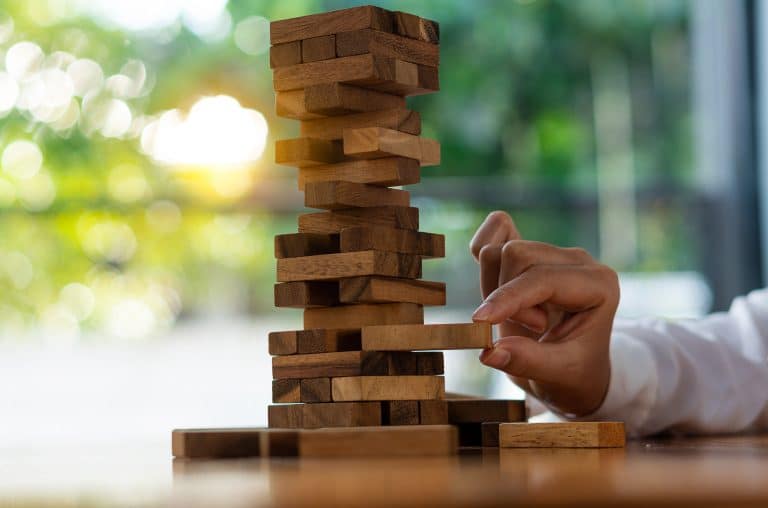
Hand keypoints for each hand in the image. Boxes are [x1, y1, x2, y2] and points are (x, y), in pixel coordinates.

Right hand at [469, 211, 618, 415]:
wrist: (575, 368)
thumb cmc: (574, 372)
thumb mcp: (558, 375)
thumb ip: (527, 361)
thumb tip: (488, 352)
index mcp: (599, 285)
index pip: (543, 278)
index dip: (508, 298)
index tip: (480, 322)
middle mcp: (577, 260)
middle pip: (517, 255)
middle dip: (505, 296)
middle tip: (524, 330)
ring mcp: (552, 251)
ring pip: (500, 250)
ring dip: (495, 287)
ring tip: (517, 316)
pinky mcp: (530, 252)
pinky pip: (496, 230)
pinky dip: (484, 250)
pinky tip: (492, 284)